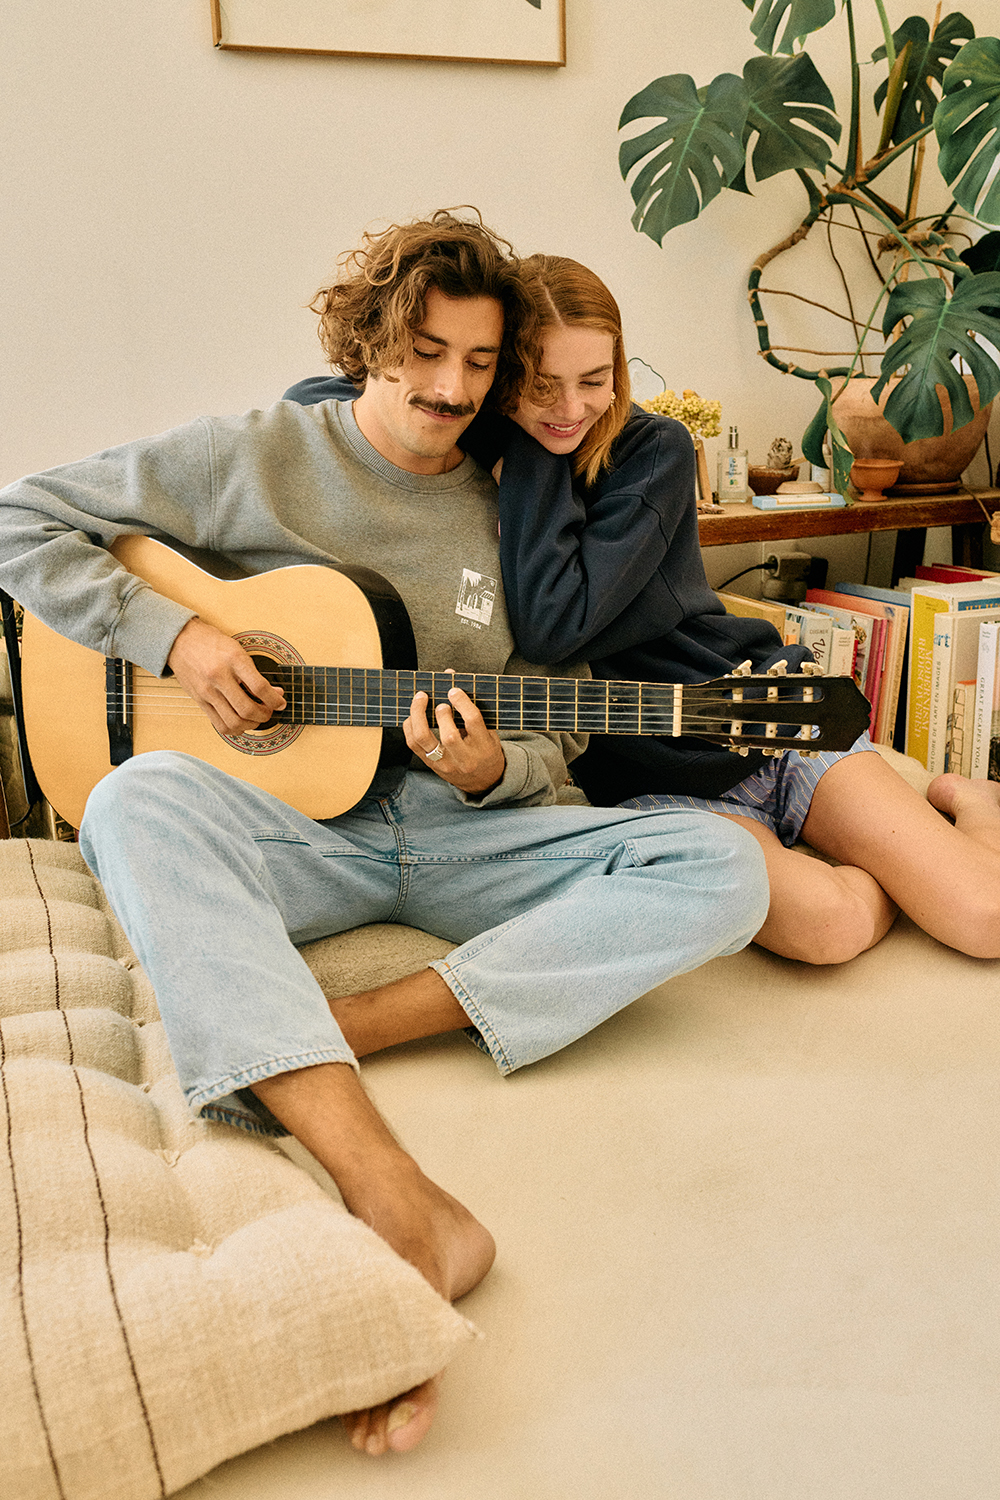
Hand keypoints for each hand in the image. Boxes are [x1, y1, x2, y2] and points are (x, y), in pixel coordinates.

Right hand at [166, 617, 285, 734]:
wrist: (181, 641)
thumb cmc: (211, 643)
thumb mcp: (237, 650)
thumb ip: (254, 673)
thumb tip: (274, 693)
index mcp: (233, 659)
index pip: (259, 687)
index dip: (275, 700)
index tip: (281, 702)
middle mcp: (219, 676)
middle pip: (247, 709)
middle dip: (265, 714)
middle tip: (269, 710)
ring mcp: (207, 691)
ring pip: (234, 721)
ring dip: (251, 724)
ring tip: (256, 718)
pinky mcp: (199, 701)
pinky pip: (219, 724)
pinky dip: (235, 729)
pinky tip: (241, 722)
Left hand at [404, 680, 505, 795]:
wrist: (484, 782)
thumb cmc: (486, 751)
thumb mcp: (489, 733)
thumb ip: (473, 710)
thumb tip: (451, 678)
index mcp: (483, 747)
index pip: (473, 721)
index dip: (461, 702)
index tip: (453, 690)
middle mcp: (464, 759)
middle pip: (449, 736)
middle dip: (441, 714)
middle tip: (440, 702)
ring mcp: (446, 764)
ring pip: (424, 740)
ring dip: (418, 716)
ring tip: (420, 700)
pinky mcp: (432, 766)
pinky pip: (413, 745)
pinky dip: (410, 726)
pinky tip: (413, 716)